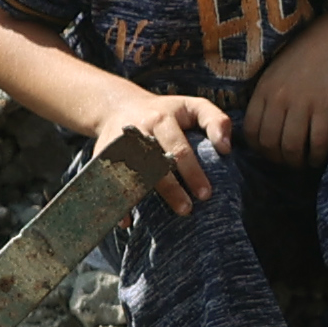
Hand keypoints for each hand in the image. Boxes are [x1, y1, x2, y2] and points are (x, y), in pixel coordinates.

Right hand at [91, 85, 231, 210]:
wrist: (118, 105)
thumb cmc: (166, 111)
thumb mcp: (193, 105)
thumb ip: (215, 121)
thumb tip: (226, 149)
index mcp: (162, 118)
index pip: (179, 149)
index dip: (192, 172)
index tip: (205, 194)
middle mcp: (138, 130)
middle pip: (154, 164)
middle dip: (171, 190)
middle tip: (187, 210)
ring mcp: (117, 144)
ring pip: (131, 175)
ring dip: (146, 198)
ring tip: (160, 218)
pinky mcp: (101, 155)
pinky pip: (107, 181)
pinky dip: (116, 201)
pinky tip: (126, 221)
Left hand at [239, 14, 327, 166]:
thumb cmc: (305, 56)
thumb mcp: (275, 72)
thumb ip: (267, 96)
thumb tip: (263, 126)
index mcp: (264, 90)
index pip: (251, 131)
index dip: (258, 148)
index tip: (270, 152)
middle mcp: (279, 99)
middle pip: (269, 143)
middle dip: (278, 159)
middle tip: (288, 161)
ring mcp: (302, 104)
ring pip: (291, 147)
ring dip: (297, 162)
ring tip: (303, 162)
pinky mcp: (325, 108)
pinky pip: (317, 142)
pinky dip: (317, 155)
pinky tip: (319, 157)